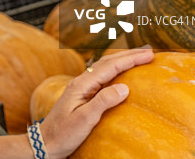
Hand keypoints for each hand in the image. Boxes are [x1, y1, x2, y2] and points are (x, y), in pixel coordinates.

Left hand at [39, 46, 153, 157]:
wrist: (45, 142)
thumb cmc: (63, 133)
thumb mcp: (85, 119)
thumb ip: (103, 102)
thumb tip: (125, 87)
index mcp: (82, 84)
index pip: (110, 67)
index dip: (130, 59)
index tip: (149, 55)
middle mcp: (81, 82)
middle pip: (107, 62)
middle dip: (128, 55)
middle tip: (149, 52)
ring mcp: (81, 87)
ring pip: (104, 68)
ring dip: (122, 60)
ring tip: (138, 57)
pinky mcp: (83, 95)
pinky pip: (102, 77)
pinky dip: (115, 70)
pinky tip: (120, 73)